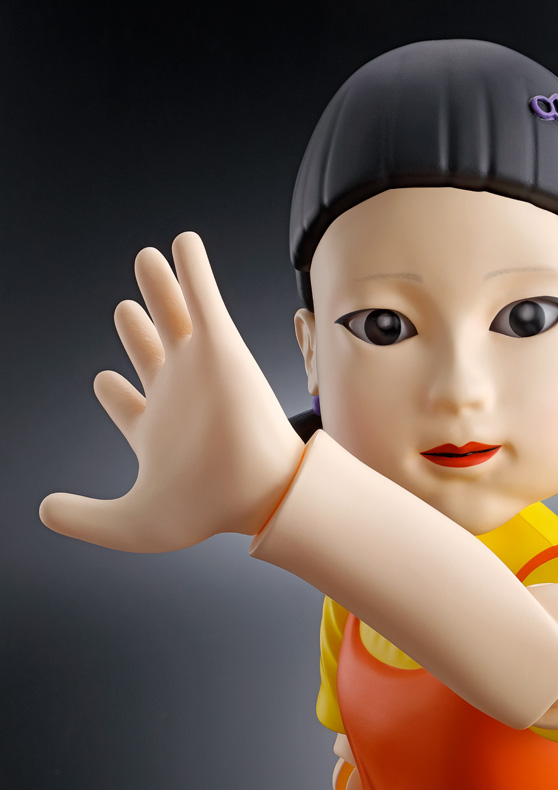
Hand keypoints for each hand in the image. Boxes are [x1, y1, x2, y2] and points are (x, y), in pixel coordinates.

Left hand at [40, 232, 302, 551]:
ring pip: (172, 315)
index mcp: (154, 431)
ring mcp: (198, 367)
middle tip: (125, 311)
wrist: (259, 491)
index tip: (106, 382)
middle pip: (149, 350)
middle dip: (135, 328)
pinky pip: (203, 295)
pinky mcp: (221, 346)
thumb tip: (43, 511)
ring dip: (159, 287)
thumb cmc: (207, 510)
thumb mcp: (132, 524)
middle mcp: (175, 395)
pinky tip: (183, 242)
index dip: (112, 391)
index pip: (125, 403)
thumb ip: (86, 519)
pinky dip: (193, 266)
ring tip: (146, 258)